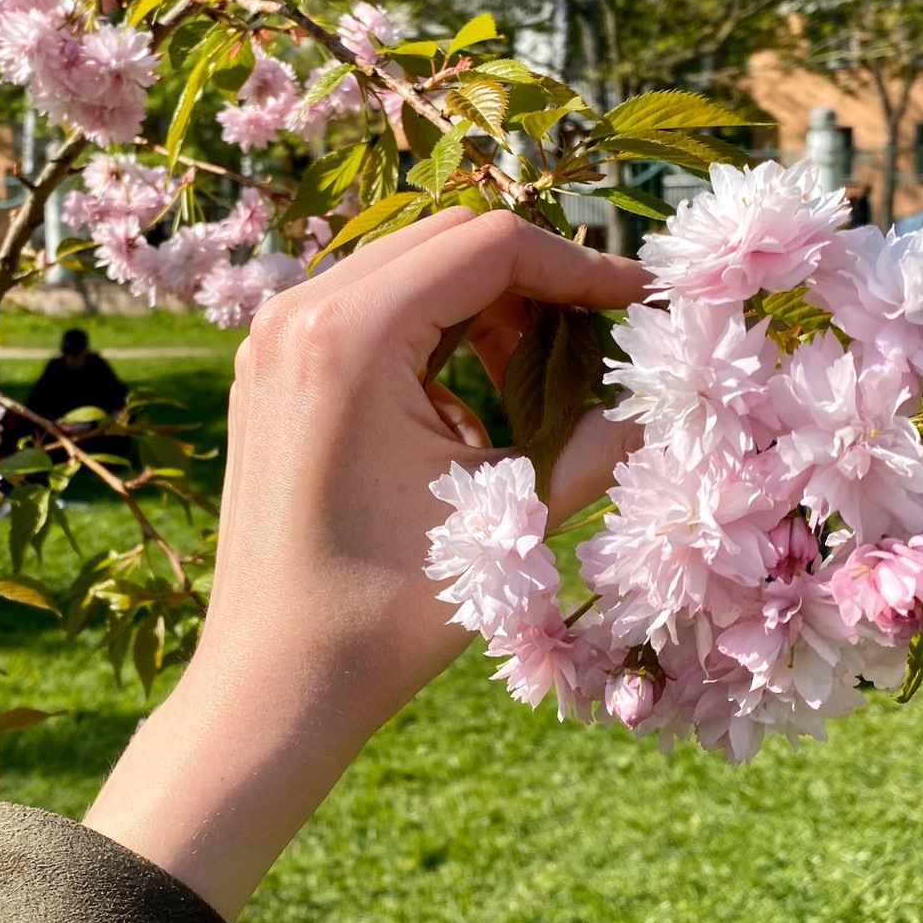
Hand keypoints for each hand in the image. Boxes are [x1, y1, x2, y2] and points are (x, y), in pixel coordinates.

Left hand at [84, 208, 648, 918]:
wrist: (273, 681)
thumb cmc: (383, 609)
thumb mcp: (504, 518)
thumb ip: (591, 445)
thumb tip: (653, 405)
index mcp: (349, 333)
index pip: (490, 246)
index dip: (578, 267)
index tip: (639, 302)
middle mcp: (297, 314)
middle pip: (445, 240)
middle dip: (533, 279)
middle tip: (598, 338)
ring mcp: (272, 341)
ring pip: (407, 273)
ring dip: (484, 309)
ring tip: (540, 384)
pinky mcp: (269, 374)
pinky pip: (368, 317)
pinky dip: (432, 341)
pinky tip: (468, 420)